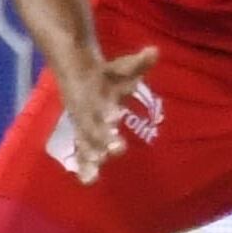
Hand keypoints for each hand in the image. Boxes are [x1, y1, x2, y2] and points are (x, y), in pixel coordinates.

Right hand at [57, 45, 158, 183]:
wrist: (77, 73)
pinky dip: (84, 166)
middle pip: (92, 128)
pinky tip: (89, 181)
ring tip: (93, 178)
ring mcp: (83, 126)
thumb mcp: (123, 67)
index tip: (115, 119)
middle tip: (117, 149)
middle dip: (103, 139)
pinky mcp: (82, 136)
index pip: (101, 106)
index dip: (107, 112)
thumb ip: (139, 62)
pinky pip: (81, 152)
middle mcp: (87, 113)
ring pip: (84, 144)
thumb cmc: (107, 75)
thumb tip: (155, 50)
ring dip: (90, 159)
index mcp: (96, 96)